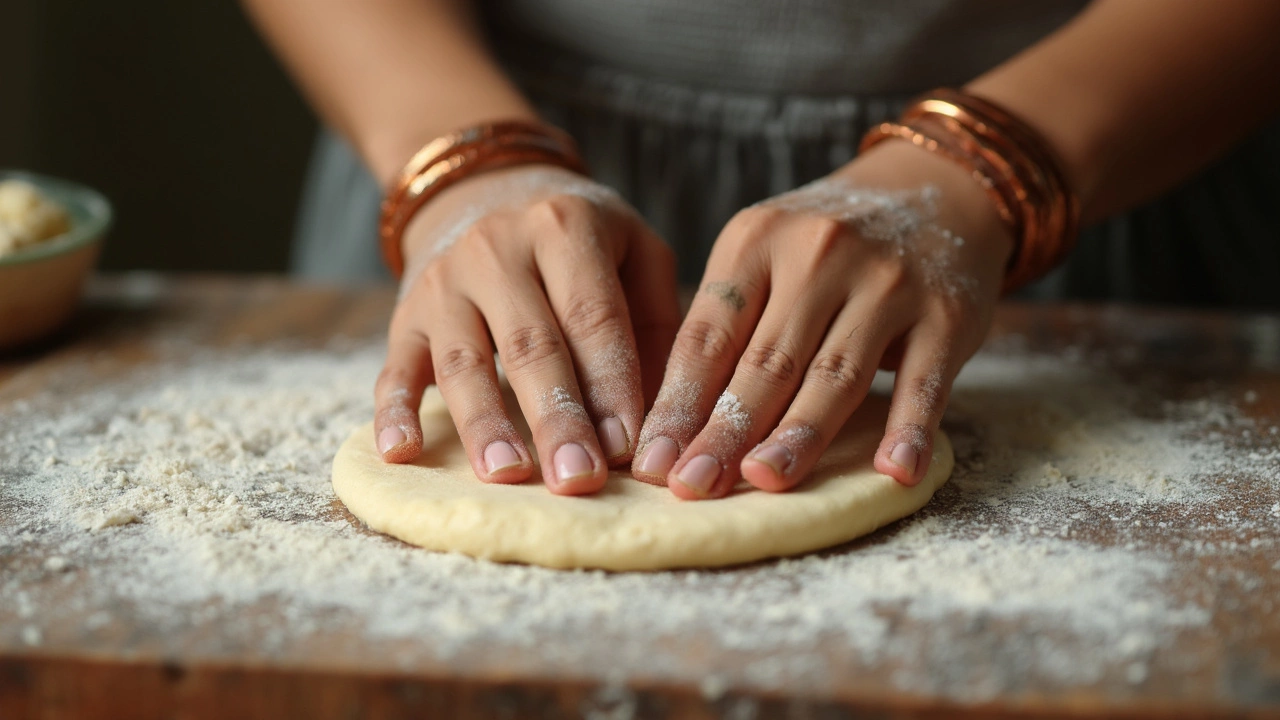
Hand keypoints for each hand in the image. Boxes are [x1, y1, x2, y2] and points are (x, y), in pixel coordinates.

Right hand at [375, 165, 679, 494]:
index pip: (592, 315)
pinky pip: (395, 368)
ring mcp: (443, 282)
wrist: (488, 189)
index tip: (627, 446)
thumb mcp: (635, 252)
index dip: (610, 382)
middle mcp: (497, 248)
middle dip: (556, 417)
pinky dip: (394, 413)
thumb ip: (656, 324)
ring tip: (507, 475)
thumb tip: (662, 416)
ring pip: (462, 362)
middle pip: (530, 344)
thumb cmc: (581, 243)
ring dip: (485, 424)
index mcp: (565, 227)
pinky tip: (402, 453)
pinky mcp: (404, 316)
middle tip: (578, 479)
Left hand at [631, 141, 1012, 497]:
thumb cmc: (825, 246)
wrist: (934, 190)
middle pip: (766, 361)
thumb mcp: (763, 255)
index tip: (652, 461)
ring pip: (835, 375)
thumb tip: (672, 426)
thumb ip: (726, 325)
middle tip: (693, 486)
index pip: (708, 336)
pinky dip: (910, 428)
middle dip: (725, 431)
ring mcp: (888, 284)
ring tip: (764, 481)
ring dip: (799, 435)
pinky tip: (892, 472)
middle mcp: (820, 254)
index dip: (678, 403)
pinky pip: (924, 381)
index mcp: (757, 240)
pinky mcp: (947, 315)